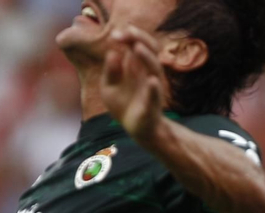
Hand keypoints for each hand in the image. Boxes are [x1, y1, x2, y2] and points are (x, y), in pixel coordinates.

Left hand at [100, 26, 168, 144]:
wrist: (136, 129)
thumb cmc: (123, 105)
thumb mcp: (109, 86)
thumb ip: (110, 70)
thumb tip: (113, 52)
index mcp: (136, 66)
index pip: (138, 44)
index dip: (129, 36)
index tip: (114, 35)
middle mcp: (147, 73)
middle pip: (151, 50)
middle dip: (140, 38)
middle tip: (127, 32)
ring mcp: (152, 88)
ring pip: (155, 68)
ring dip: (147, 57)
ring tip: (137, 47)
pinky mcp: (152, 105)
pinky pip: (155, 95)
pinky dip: (154, 88)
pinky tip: (152, 81)